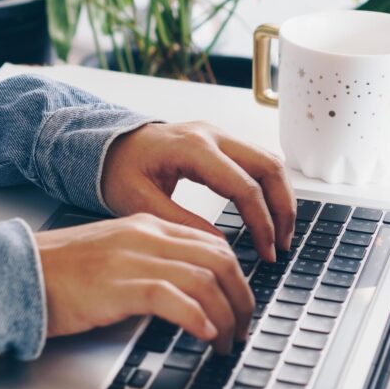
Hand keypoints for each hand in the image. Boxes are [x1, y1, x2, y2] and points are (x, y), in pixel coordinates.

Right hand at [35, 214, 253, 352]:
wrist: (16, 272)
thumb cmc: (60, 274)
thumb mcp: (114, 258)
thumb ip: (150, 266)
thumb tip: (186, 295)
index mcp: (147, 227)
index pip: (213, 245)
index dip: (237, 278)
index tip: (240, 305)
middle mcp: (146, 237)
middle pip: (220, 260)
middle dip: (242, 299)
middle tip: (243, 329)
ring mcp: (132, 259)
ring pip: (205, 280)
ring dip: (226, 317)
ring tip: (227, 343)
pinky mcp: (118, 285)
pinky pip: (173, 298)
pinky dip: (197, 318)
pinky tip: (205, 336)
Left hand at [101, 121, 295, 261]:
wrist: (106, 147)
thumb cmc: (117, 171)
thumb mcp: (140, 203)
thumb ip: (180, 222)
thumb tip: (220, 247)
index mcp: (192, 148)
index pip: (244, 186)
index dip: (261, 222)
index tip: (267, 252)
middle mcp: (212, 135)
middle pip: (269, 166)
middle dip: (283, 208)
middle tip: (283, 245)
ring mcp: (219, 135)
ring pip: (270, 161)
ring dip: (281, 197)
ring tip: (281, 234)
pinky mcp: (220, 143)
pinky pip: (257, 162)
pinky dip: (268, 188)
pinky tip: (268, 215)